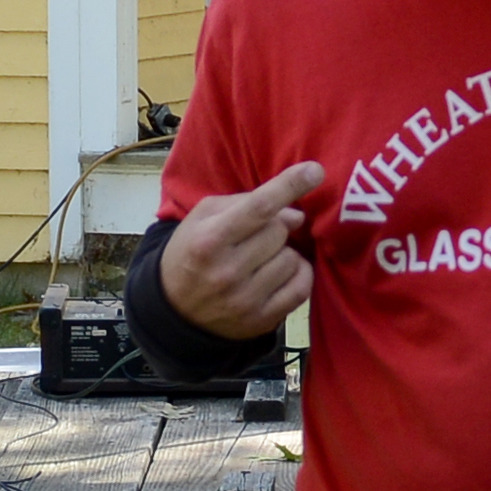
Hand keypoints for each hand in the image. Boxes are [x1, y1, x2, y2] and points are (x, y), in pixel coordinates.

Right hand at [155, 162, 326, 340]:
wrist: (175, 311)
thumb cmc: (191, 253)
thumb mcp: (203, 217)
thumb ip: (246, 204)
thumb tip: (296, 215)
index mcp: (209, 240)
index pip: (259, 208)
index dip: (290, 186)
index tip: (315, 171)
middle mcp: (227, 271)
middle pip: (279, 231)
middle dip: (275, 227)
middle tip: (257, 235)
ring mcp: (246, 299)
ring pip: (292, 259)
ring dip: (284, 252)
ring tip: (263, 257)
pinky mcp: (262, 320)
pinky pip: (301, 287)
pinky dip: (298, 274)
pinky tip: (281, 272)